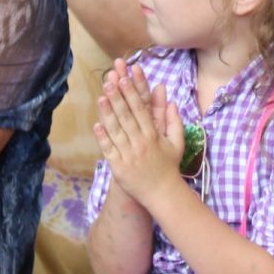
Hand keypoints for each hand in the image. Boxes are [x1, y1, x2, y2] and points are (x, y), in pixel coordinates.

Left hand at [94, 59, 184, 205]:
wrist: (162, 194)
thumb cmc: (169, 166)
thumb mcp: (177, 143)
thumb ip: (175, 122)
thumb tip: (172, 102)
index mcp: (153, 136)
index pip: (141, 111)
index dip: (132, 94)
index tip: (125, 79)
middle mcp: (140, 143)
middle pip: (127, 117)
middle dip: (118, 98)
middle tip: (109, 81)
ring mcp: (128, 155)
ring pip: (116, 131)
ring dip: (108, 114)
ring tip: (101, 97)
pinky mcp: (118, 167)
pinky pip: (109, 150)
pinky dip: (102, 137)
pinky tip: (96, 125)